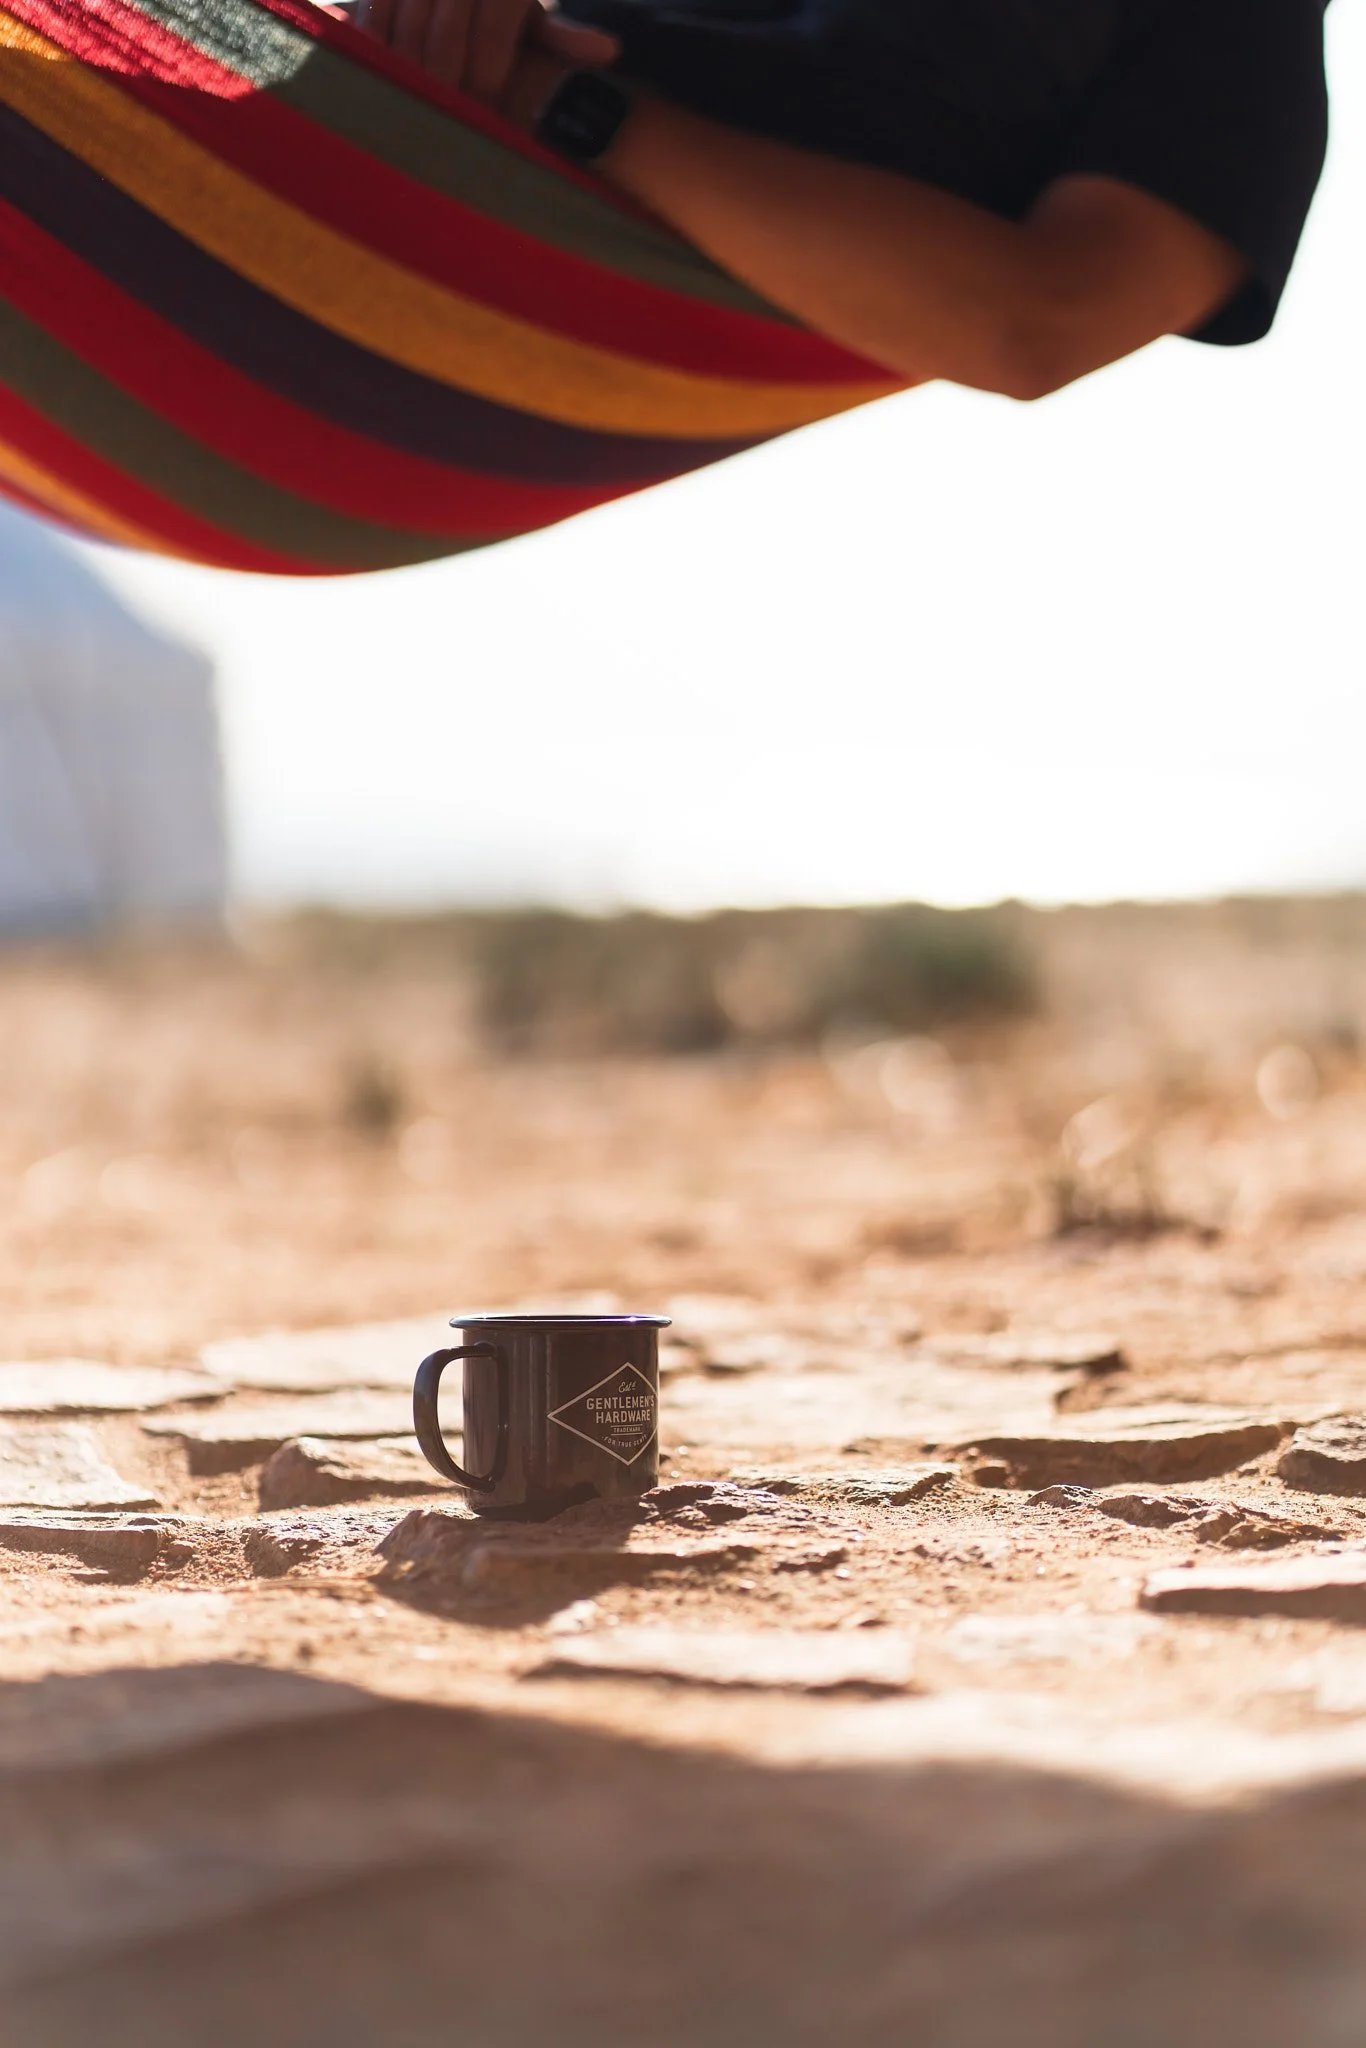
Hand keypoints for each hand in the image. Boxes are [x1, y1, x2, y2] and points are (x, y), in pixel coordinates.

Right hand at [354, 0, 618, 102]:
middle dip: (448, 94)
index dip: (488, 86)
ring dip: (411, 84)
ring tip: (418, 124)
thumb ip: (560, 39)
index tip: (486, 119)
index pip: (494, 40)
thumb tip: (609, 50)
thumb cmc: (497, 9)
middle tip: (448, 138)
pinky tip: (392, 92)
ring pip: (407, 37)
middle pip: (446, 45)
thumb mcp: (529, 20)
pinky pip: (373, 26)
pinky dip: (380, 61)